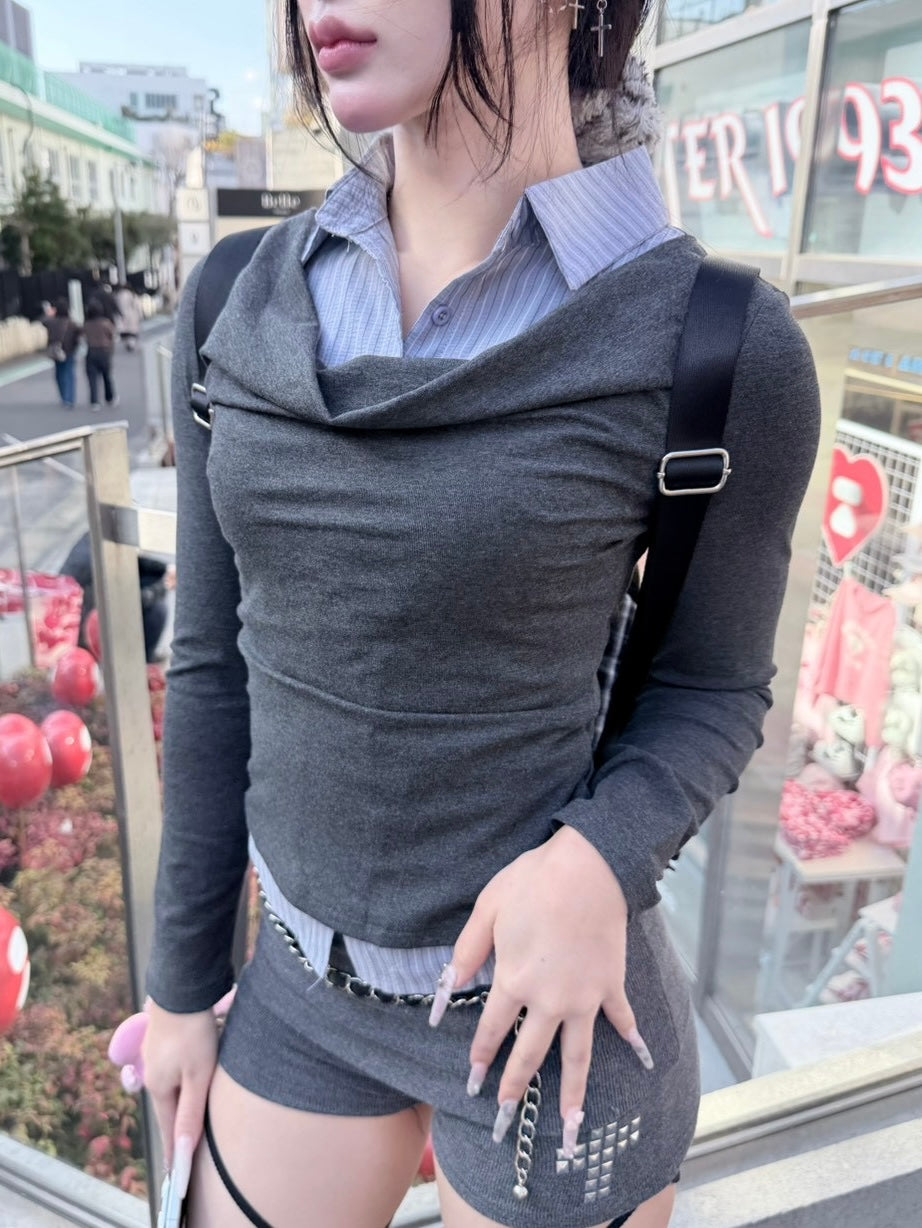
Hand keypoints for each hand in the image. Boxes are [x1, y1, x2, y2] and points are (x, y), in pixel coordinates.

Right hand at [142, 1000, 218, 1198]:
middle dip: (177, 1129)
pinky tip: (186, 1082)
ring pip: (171, 1088)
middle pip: (169, 1108)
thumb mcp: (198, 1075)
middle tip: (183, 1152)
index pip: (169, 1128)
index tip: (175, 1174)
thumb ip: (191, 1113)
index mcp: (159, 1087)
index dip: (174, 1151)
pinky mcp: (164, 1041)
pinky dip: (181, 1083)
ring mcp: (157, 1056)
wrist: (183, 987)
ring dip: (179, 1104)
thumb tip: (181, 1153)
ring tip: (185, 1121)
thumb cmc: (193, 1032)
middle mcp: (153, 1074)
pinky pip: (174, 1071)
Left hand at [428, 825, 652, 1156]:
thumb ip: (468, 951)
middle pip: (530, 1053)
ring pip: (577, 1055)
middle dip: (515, 1086)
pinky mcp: (611, 984)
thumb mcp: (489, 907)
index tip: (472, 1082)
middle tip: (505, 1115)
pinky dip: (631, 1038)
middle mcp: (549, 1000)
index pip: (491, 1030)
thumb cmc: (534, 880)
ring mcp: (585, 997)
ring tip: (572, 1126)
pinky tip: (640, 1058)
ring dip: (573, 1092)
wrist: (589, 866)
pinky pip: (621, 1019)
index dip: (481, 1057)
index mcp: (514, 981)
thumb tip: (448, 987)